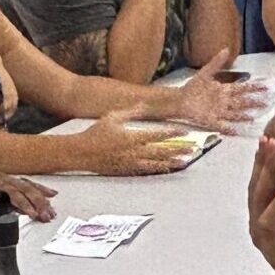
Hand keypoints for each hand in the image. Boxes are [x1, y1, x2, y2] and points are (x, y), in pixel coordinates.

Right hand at [77, 108, 196, 175]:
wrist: (81, 153)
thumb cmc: (95, 133)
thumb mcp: (113, 117)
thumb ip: (131, 111)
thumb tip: (144, 103)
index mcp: (132, 136)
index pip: (157, 135)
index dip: (172, 134)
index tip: (185, 132)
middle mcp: (133, 151)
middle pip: (161, 151)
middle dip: (178, 149)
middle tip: (193, 149)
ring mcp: (130, 163)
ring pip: (156, 163)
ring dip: (172, 162)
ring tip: (185, 161)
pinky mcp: (126, 171)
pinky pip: (146, 171)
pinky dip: (158, 169)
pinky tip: (167, 169)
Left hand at [165, 53, 267, 130]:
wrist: (180, 99)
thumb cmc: (193, 87)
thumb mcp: (205, 73)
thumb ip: (216, 63)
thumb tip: (226, 49)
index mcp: (224, 91)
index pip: (242, 89)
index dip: (253, 88)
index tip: (265, 86)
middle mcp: (225, 102)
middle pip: (242, 103)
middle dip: (253, 103)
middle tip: (267, 103)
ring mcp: (219, 112)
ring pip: (234, 114)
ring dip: (243, 116)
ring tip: (254, 118)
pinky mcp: (211, 120)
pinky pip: (222, 125)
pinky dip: (229, 128)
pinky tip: (236, 131)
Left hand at [246, 134, 274, 274]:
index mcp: (273, 247)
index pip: (270, 223)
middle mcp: (261, 231)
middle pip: (258, 197)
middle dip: (267, 171)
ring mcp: (257, 218)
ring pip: (256, 187)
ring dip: (262, 162)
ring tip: (269, 138)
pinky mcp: (261, 209)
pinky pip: (259, 183)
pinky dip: (263, 164)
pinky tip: (268, 145)